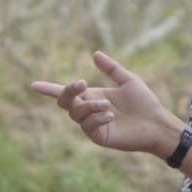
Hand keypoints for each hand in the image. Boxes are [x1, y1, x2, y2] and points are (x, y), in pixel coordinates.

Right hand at [30, 51, 178, 157]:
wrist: (157, 123)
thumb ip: (111, 69)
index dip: (49, 89)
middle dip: (68, 91)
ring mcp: (93, 125)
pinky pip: (88, 127)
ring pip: (76, 114)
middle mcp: (89, 110)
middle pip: (65, 102)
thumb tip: (95, 54)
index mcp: (93, 96)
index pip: (67, 93)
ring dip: (90, 107)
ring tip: (109, 106)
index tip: (34, 85)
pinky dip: (97, 118)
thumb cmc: (145, 103)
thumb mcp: (128, 80)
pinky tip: (110, 116)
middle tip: (82, 84)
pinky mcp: (99, 137)